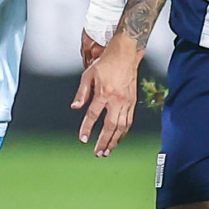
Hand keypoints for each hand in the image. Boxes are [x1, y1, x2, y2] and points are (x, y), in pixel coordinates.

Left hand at [71, 37, 140, 157]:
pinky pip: (129, 121)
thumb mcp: (88, 75)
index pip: (93, 115)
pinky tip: (118, 138)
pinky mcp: (133, 102)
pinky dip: (123, 133)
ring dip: (114, 141)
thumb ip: (81, 93)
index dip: (87, 128)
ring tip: (108, 151)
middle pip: (110, 126)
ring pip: (121, 127)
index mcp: (104, 93)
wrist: (125, 54)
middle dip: (103, 142)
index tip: (83, 139)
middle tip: (98, 153)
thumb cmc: (106, 63)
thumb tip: (75, 107)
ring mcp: (127, 102)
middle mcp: (116, 100)